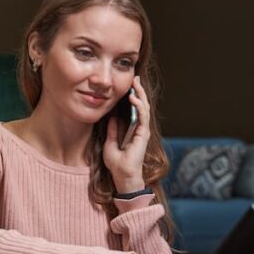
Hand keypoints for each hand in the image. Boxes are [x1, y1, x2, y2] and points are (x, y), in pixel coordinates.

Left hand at [103, 75, 150, 192]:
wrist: (122, 175)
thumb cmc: (117, 163)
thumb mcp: (109, 143)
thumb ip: (112, 130)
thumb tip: (112, 117)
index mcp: (132, 129)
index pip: (134, 109)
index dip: (132, 97)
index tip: (128, 86)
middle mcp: (139, 128)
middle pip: (141, 105)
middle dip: (138, 91)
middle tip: (134, 78)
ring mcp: (143, 130)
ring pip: (144, 107)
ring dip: (140, 94)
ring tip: (135, 83)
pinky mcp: (143, 133)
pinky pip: (142, 116)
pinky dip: (139, 105)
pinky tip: (133, 98)